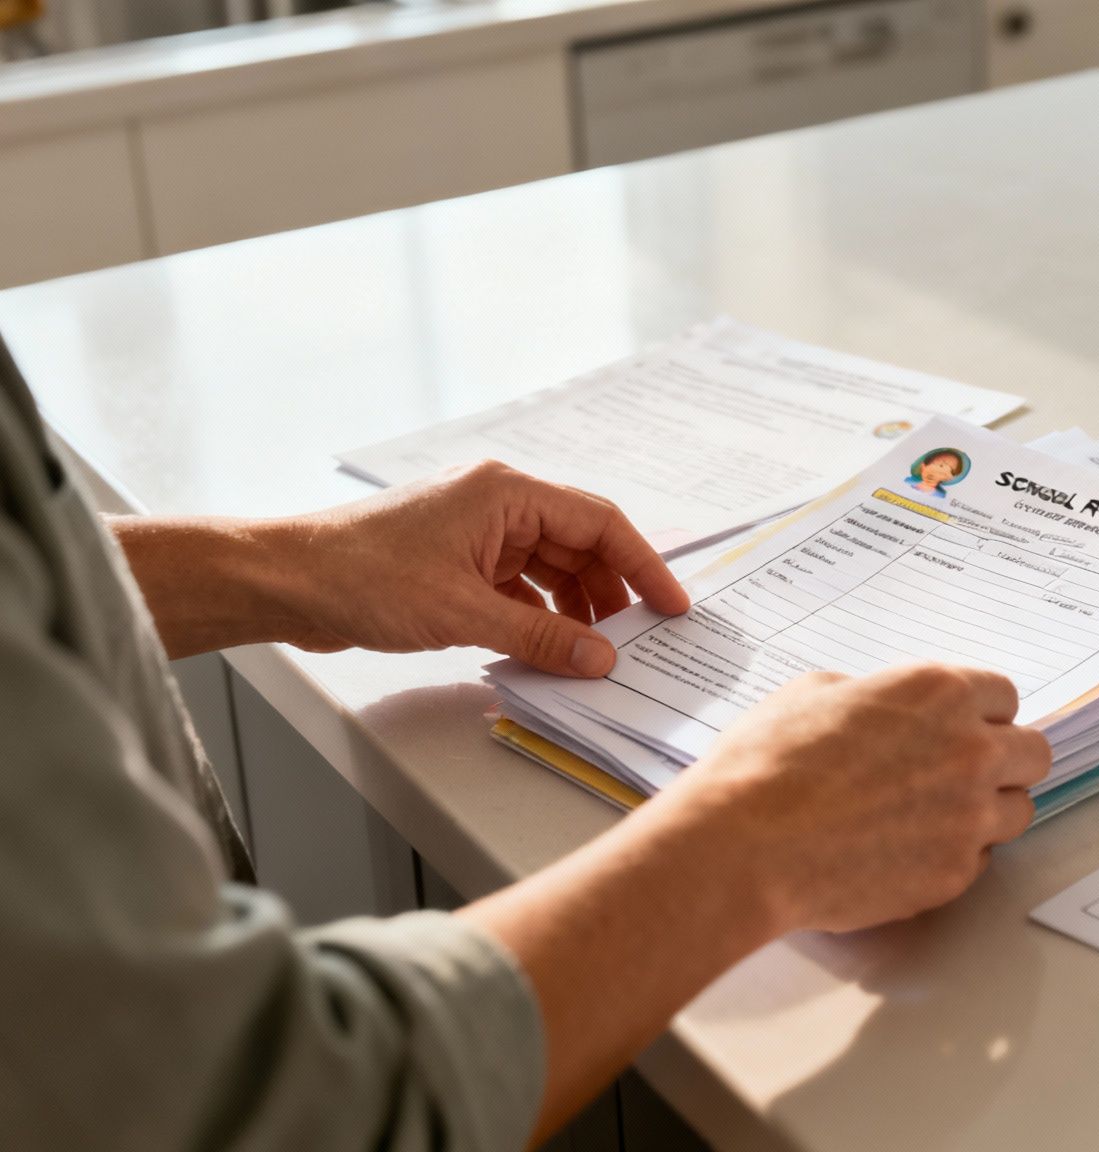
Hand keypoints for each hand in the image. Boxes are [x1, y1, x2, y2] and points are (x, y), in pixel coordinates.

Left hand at [277, 461, 689, 674]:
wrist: (284, 582)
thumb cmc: (360, 576)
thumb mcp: (462, 612)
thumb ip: (540, 635)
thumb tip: (600, 658)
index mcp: (506, 492)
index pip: (600, 522)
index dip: (644, 566)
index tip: (672, 607)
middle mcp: (497, 505)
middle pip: (580, 546)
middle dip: (611, 595)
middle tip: (636, 642)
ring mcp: (476, 535)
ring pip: (551, 570)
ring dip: (574, 610)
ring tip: (593, 654)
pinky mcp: (457, 564)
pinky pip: (518, 589)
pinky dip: (538, 618)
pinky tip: (546, 650)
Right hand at [665, 664, 1051, 932]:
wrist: (743, 846)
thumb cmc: (766, 763)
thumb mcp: (815, 692)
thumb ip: (875, 696)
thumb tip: (888, 712)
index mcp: (938, 693)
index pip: (1004, 696)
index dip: (980, 712)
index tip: (962, 727)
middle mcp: (970, 750)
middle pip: (1033, 753)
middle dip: (1005, 759)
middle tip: (965, 773)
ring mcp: (968, 817)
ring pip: (1019, 810)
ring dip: (988, 810)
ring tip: (936, 817)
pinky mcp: (953, 874)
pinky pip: (981, 860)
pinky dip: (955, 855)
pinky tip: (908, 851)